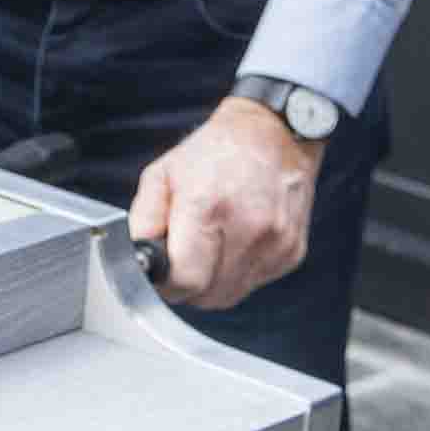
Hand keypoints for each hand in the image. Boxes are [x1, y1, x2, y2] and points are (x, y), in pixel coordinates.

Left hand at [130, 100, 323, 310]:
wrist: (275, 135)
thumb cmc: (215, 152)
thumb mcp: (162, 175)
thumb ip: (144, 221)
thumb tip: (137, 258)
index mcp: (208, 208)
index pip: (185, 280)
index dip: (165, 284)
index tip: (158, 273)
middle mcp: (249, 230)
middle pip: (207, 296)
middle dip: (185, 286)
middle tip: (178, 260)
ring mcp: (276, 245)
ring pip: (230, 296)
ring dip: (210, 284)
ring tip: (204, 249)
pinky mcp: (292, 253)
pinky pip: (252, 283)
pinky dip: (235, 275)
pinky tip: (231, 245)